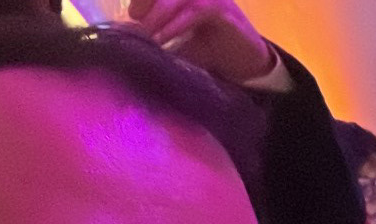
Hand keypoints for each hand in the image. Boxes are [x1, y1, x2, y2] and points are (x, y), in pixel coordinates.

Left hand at [125, 0, 275, 84]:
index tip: (132, 16)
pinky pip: (195, 10)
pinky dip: (176, 25)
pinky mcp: (221, 8)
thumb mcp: (179, 44)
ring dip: (157, 15)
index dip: (143, 0)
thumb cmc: (212, 54)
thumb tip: (128, 37)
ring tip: (145, 35)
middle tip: (134, 23)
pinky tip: (163, 39)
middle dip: (146, 2)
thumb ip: (157, 37)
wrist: (247, 64)